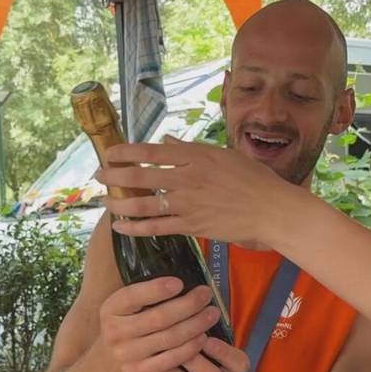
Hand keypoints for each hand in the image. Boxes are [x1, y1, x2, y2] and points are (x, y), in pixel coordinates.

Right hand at [86, 278, 222, 371]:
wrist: (105, 370)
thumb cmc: (124, 332)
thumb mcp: (123, 312)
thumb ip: (143, 298)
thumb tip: (182, 279)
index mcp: (111, 309)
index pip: (133, 295)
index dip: (157, 289)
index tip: (180, 282)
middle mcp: (115, 332)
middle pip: (159, 317)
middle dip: (188, 304)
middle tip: (206, 295)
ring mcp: (126, 355)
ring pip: (169, 338)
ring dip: (196, 325)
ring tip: (212, 314)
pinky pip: (171, 359)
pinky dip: (190, 348)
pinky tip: (203, 338)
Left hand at [94, 137, 305, 244]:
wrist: (271, 209)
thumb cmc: (253, 179)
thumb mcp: (224, 155)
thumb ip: (192, 150)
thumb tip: (167, 143)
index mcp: (196, 156)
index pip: (152, 151)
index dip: (126, 151)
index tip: (109, 151)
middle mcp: (188, 178)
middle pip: (141, 176)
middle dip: (114, 176)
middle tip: (98, 176)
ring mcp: (188, 204)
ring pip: (144, 204)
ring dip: (119, 203)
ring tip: (105, 202)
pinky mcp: (192, 226)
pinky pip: (157, 228)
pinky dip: (135, 227)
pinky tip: (120, 226)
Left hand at [155, 337, 251, 371]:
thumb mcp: (217, 357)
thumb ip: (207, 334)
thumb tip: (188, 302)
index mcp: (229, 369)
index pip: (239, 363)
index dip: (224, 352)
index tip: (208, 338)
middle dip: (192, 355)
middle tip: (174, 337)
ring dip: (170, 365)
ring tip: (156, 347)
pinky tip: (149, 361)